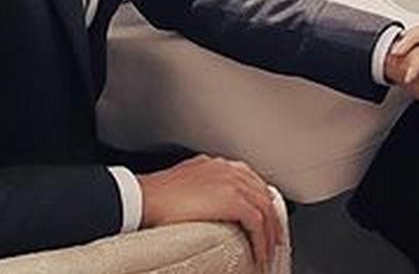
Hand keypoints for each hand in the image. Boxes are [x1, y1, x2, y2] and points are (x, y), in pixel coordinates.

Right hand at [138, 155, 279, 270]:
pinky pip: (257, 222)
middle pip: (262, 193)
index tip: (263, 219)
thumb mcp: (185, 186)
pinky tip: (259, 254)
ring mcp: (232, 182)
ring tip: (268, 251)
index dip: (260, 202)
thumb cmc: (156, 196)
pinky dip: (261, 240)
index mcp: (217, 165)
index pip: (250, 181)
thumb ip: (203, 190)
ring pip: (264, 208)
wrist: (145, 198)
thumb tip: (207, 206)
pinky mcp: (233, 200)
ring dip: (269, 233)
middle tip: (273, 238)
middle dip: (271, 218)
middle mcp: (229, 168)